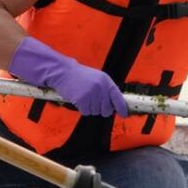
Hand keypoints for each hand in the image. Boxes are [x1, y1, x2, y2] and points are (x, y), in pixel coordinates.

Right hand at [9, 37, 127, 116]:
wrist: (64, 72)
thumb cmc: (80, 77)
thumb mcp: (97, 79)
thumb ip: (106, 91)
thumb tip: (114, 106)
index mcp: (106, 81)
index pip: (118, 98)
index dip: (121, 108)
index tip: (124, 114)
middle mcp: (101, 88)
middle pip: (107, 110)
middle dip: (100, 109)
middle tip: (92, 102)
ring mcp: (92, 94)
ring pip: (96, 112)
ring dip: (90, 108)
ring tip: (84, 97)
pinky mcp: (82, 100)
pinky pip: (86, 112)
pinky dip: (82, 109)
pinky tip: (78, 99)